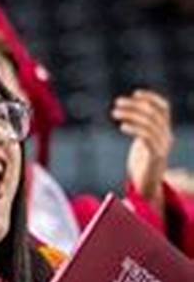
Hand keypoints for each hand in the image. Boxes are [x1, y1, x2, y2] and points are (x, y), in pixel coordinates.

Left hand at [113, 90, 173, 204]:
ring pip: (150, 123)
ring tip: (115, 113)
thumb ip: (139, 129)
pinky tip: (122, 127)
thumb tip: (127, 112)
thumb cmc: (141, 165)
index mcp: (164, 131)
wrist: (148, 187)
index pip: (164, 108)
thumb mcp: (141, 143)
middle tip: (117, 104)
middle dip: (135, 106)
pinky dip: (135, 129)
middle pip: (153, 113)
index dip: (151, 98)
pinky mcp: (156, 156)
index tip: (136, 93)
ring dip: (131, 115)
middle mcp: (167, 136)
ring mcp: (163, 146)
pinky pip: (147, 138)